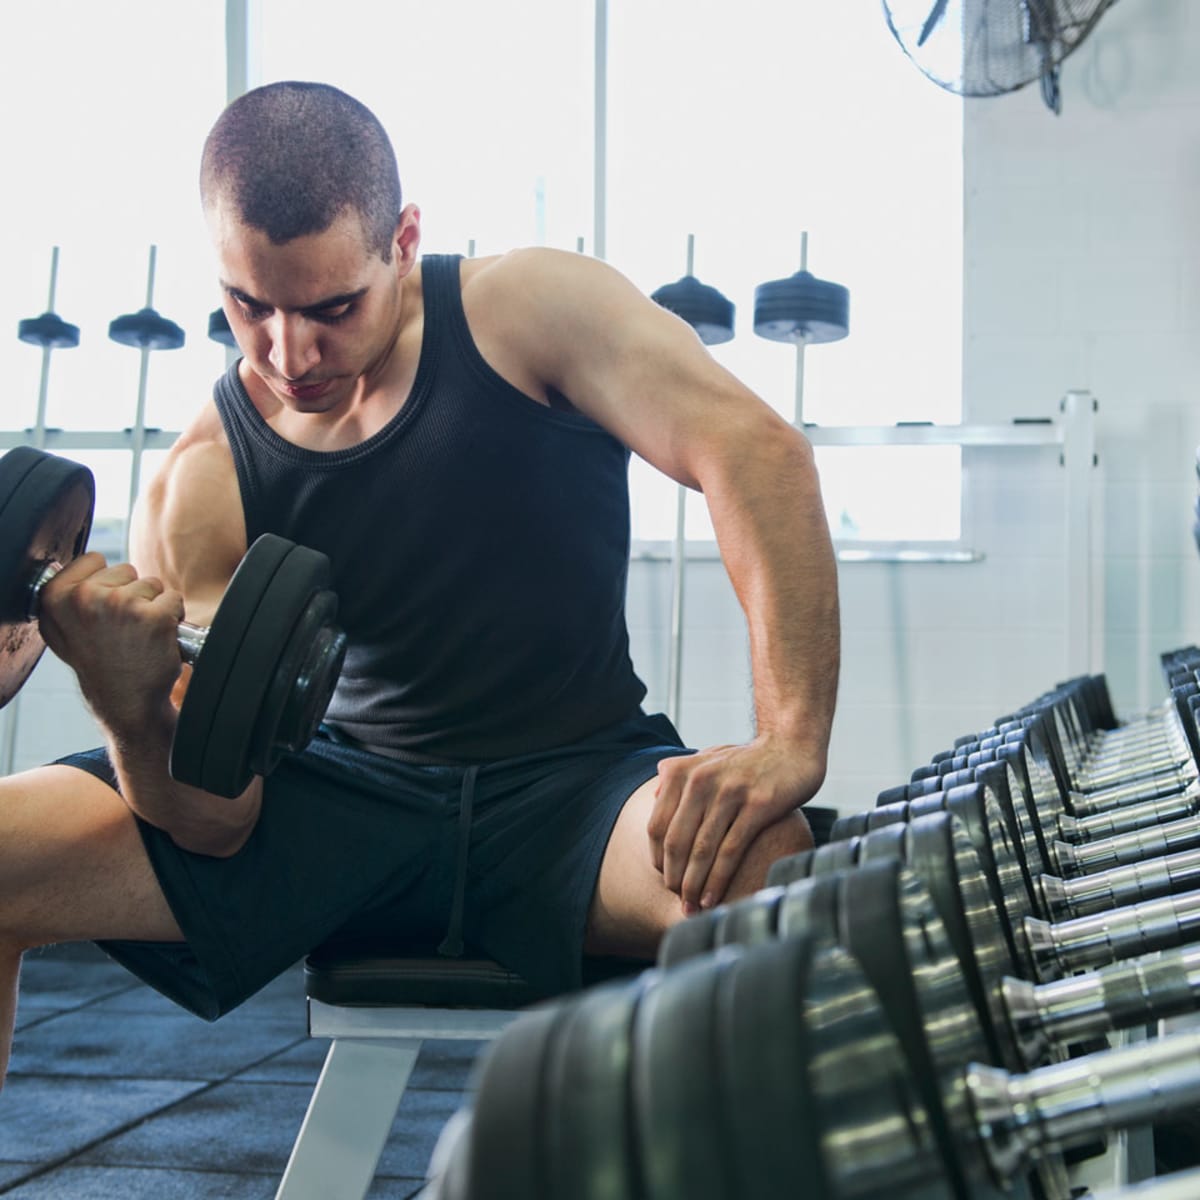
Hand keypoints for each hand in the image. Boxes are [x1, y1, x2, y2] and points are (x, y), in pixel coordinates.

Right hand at [37, 552, 186, 733]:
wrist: (127, 701)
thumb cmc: (100, 664)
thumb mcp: (64, 628)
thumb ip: (70, 593)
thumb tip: (88, 562)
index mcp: (55, 597)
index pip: (94, 559)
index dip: (106, 583)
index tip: (101, 612)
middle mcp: (84, 598)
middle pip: (126, 569)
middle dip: (130, 594)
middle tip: (121, 629)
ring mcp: (119, 606)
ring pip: (152, 584)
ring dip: (152, 606)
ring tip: (137, 636)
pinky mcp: (153, 617)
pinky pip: (174, 599)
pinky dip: (172, 617)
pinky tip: (156, 639)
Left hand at [647, 734, 824, 913]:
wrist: (792, 746)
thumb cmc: (748, 760)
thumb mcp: (708, 758)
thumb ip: (680, 775)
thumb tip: (656, 796)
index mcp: (683, 772)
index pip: (657, 825)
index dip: (657, 858)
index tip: (664, 878)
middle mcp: (701, 780)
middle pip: (676, 841)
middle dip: (674, 878)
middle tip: (677, 900)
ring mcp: (729, 792)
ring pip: (702, 849)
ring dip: (694, 885)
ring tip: (692, 907)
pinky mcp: (757, 806)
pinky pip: (730, 850)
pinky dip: (718, 879)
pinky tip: (713, 897)